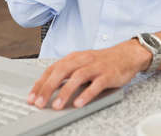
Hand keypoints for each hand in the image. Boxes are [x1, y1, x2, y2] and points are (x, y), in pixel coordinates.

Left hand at [27, 40, 151, 109]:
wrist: (127, 54)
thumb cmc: (103, 61)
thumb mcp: (83, 62)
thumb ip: (69, 73)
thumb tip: (49, 88)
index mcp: (75, 57)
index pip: (54, 68)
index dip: (41, 82)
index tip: (32, 96)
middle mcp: (84, 60)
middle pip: (62, 71)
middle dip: (48, 87)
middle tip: (38, 103)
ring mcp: (97, 67)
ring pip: (78, 77)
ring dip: (65, 92)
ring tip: (56, 106)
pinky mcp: (109, 74)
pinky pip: (96, 84)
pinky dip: (86, 94)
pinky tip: (78, 103)